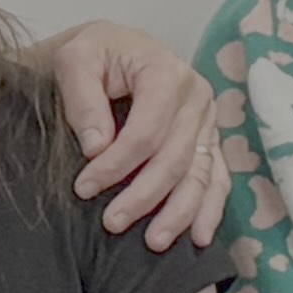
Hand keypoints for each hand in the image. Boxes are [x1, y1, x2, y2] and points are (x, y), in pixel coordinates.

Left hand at [46, 27, 232, 245]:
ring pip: (200, 174)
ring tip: (154, 242)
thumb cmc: (92, 56)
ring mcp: (208, 120)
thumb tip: (96, 146)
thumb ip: (82, 99)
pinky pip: (217, 178)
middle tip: (111, 223)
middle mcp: (196, 96)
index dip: (116, 164)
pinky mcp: (210, 139)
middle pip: (175, 158)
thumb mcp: (74, 60)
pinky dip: (210, 209)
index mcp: (166, 72)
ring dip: (179, 213)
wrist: (111, 50)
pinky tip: (200, 237)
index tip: (83, 188)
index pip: (147, 131)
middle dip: (144, 196)